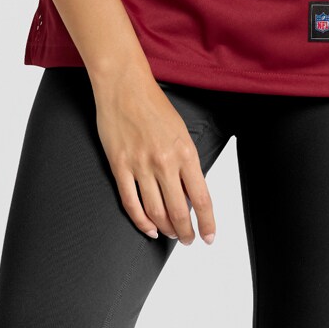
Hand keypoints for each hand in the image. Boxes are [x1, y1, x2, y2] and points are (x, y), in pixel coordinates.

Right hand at [92, 72, 216, 244]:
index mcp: (185, 153)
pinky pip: (130, 202)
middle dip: (185, 232)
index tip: (209, 236)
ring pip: (156, 211)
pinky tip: (149, 228)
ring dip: (166, 229)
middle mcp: (164, 162)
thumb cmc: (154, 106)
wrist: (125, 87)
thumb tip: (190, 192)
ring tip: (171, 235)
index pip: (201, 198)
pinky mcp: (119, 166)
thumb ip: (186, 163)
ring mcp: (140, 166)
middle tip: (187, 240)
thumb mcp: (182, 133)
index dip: (206, 223)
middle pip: (178, 211)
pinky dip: (141, 221)